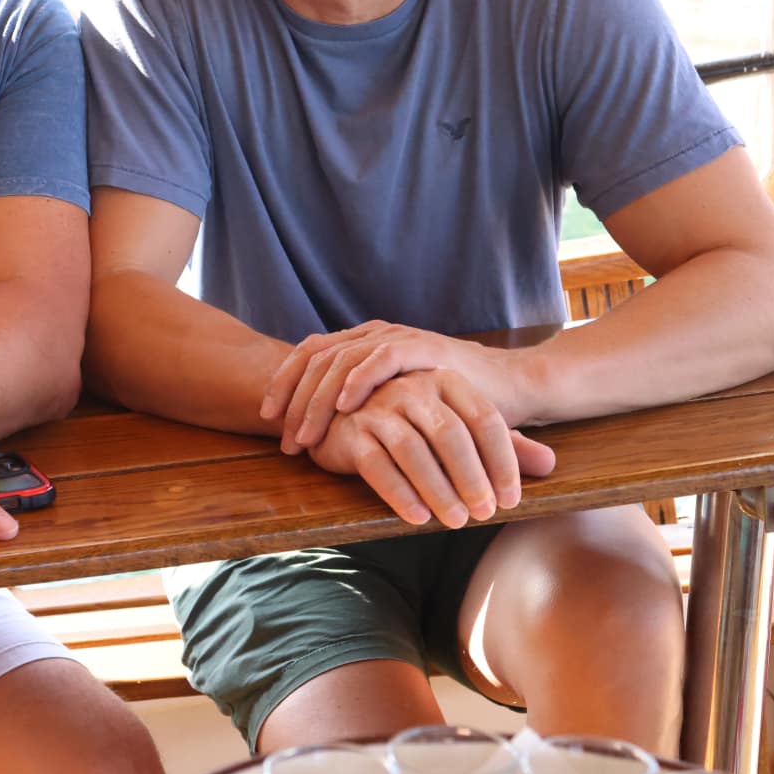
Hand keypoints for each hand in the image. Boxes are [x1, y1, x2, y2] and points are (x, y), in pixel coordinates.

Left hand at [261, 322, 483, 453]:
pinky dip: (360, 380)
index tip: (266, 417)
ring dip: (319, 399)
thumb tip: (316, 430)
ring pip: (342, 360)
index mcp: (363, 342)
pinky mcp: (423, 348)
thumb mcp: (394, 401)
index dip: (284, 383)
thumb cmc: (447, 403)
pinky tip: (344, 407)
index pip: (310, 354)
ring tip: (305, 435)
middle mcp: (375, 334)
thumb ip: (361, 405)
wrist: (507, 387)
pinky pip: (382, 359)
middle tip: (285, 439)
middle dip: (293, 398)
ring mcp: (398, 337)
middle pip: (317, 357)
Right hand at [307, 369, 554, 527]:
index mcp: (444, 380)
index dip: (502, 460)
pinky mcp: (351, 433)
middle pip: (450, 434)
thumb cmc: (412, 423)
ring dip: (438, 489)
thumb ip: (504, 444)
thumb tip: (551, 464)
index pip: (484, 418)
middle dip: (472, 477)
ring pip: (413, 450)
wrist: (341, 413)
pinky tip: (418, 518)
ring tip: (457, 521)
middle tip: (487, 513)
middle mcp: (411, 387)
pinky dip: (400, 493)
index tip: (512, 499)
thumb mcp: (459, 427)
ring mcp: (378, 408)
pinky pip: (377, 465)